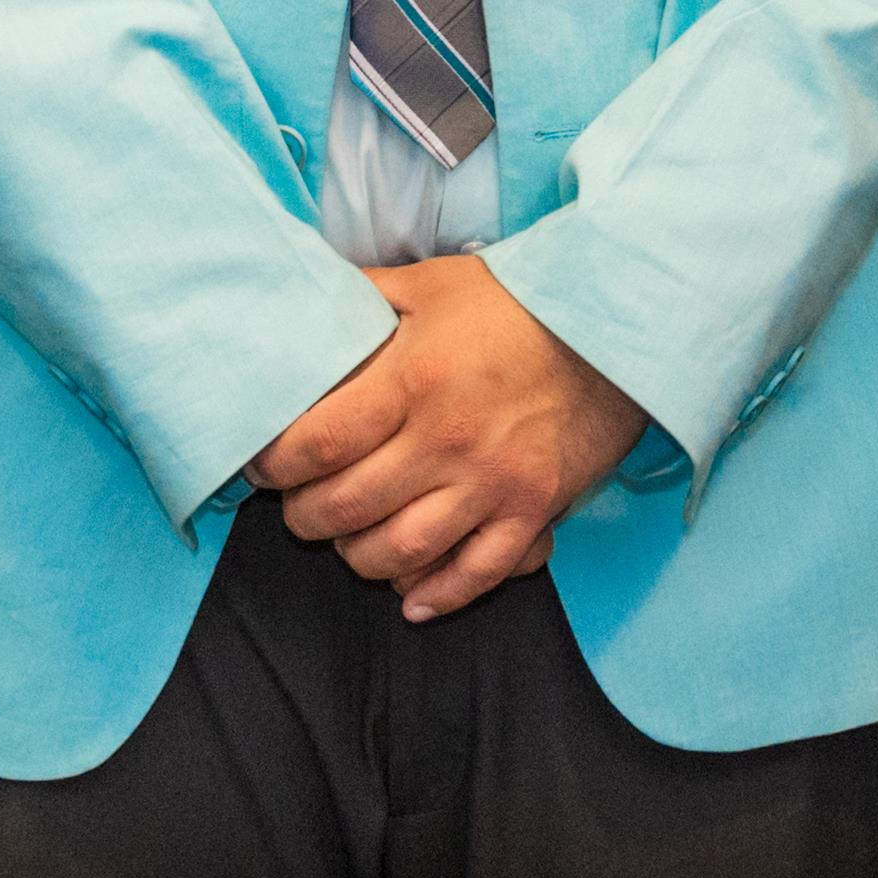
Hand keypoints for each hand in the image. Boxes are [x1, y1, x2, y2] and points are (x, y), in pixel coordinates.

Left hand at [246, 258, 646, 620]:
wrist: (614, 324)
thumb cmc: (514, 302)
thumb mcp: (431, 283)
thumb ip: (361, 295)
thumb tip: (299, 301)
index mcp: (413, 379)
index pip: (316, 443)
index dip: (273, 464)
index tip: (262, 465)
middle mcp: (447, 439)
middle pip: (346, 507)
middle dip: (305, 517)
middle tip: (299, 504)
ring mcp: (492, 482)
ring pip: (397, 553)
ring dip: (357, 556)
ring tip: (349, 537)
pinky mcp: (532, 510)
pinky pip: (475, 575)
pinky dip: (436, 594)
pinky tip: (409, 595)